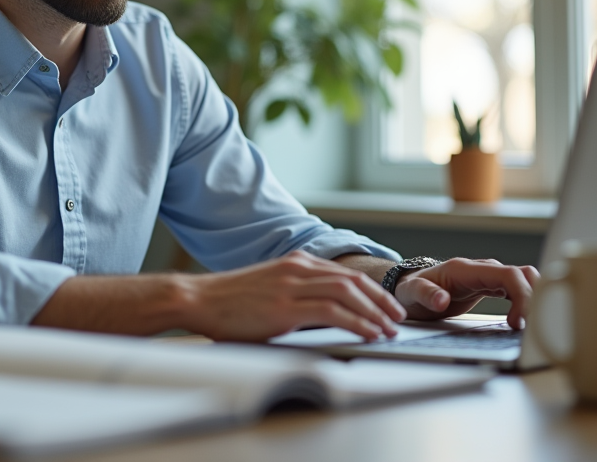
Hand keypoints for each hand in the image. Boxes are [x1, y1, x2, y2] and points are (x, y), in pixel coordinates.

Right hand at [183, 250, 406, 341]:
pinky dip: (356, 322)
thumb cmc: (229, 302)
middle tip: (397, 318)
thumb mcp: (269, 290)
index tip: (386, 305)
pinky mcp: (285, 306)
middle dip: (380, 300)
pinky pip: (332, 312)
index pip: (344, 273)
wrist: (199, 299)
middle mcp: (297, 268)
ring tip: (388, 329)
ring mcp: (291, 285)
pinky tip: (367, 333)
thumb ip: (295, 294)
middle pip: (353, 280)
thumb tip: (323, 315)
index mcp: (294, 263)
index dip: (371, 290)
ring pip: (348, 293)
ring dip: (374, 312)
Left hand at [394, 258, 539, 328]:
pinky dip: (526, 302)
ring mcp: (488, 277)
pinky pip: (517, 289)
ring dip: (533, 300)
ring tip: (532, 326)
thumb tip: (441, 300)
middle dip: (534, 299)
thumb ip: (425, 294)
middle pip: (522, 276)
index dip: (521, 295)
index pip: (508, 274)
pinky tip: (527, 321)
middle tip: (531, 328)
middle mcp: (481, 269)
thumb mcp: (412, 293)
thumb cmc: (411, 289)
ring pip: (524, 280)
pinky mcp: (491, 286)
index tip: (518, 322)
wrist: (409, 286)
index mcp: (466, 270)